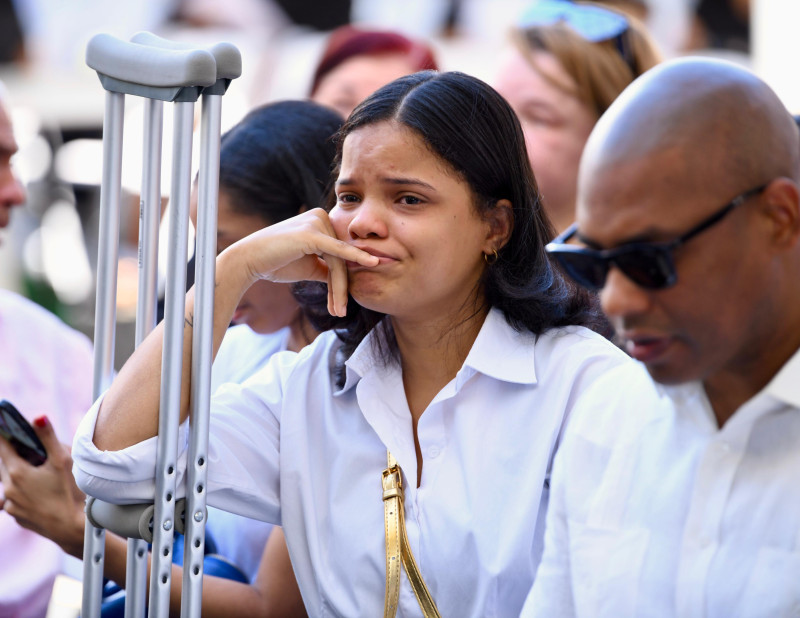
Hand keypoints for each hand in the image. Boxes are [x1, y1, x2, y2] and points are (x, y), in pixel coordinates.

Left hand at [0, 416, 85, 557]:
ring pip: (7, 481)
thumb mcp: (62, 460)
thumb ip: (48, 437)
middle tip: (26, 449)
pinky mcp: (15, 516)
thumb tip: (37, 417)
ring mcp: (10, 504)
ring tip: (36, 472)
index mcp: (16, 472)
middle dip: (12, 454)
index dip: (4, 433)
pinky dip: (21, 491)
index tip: (4, 424)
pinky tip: (39, 492)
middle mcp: (7, 488)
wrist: (71, 527)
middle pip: (3, 464)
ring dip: (16, 473)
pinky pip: (12, 498)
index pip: (3, 446)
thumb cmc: (69, 492)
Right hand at [229, 208, 378, 316]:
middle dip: (341, 289)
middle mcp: (322, 216)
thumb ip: (329, 268)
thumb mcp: (310, 266)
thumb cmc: (276, 262)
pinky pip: (337, 250)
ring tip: (338, 311)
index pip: (340, 254)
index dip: (342, 282)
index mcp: (322, 222)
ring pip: (339, 261)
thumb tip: (346, 279)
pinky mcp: (312, 233)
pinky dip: (354, 259)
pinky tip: (372, 264)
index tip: (340, 305)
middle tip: (340, 312)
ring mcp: (317, 222)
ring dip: (339, 289)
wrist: (248, 261)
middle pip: (342, 259)